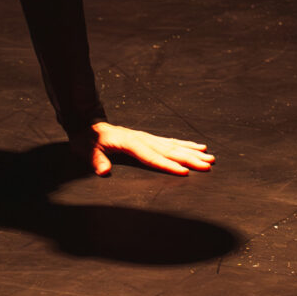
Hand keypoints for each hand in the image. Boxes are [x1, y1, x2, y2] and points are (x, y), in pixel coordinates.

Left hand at [81, 123, 215, 177]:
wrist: (87, 123)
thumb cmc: (87, 139)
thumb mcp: (86, 149)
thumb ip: (96, 160)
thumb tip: (104, 171)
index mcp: (130, 142)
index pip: (152, 156)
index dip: (168, 165)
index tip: (185, 172)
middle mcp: (142, 138)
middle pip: (169, 150)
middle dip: (190, 159)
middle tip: (208, 165)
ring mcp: (147, 137)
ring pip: (174, 145)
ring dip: (193, 152)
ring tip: (210, 157)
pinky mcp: (148, 138)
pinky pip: (170, 141)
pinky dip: (186, 144)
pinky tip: (198, 147)